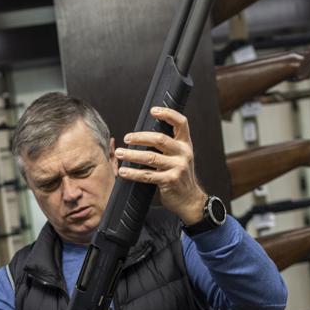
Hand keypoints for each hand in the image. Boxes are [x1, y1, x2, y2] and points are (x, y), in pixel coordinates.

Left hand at [115, 106, 207, 224]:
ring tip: (119, 153)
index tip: (153, 110)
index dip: (168, 114)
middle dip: (140, 137)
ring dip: (131, 155)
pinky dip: (133, 173)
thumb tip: (143, 134)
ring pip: (150, 157)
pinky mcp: (170, 180)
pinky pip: (147, 175)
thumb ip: (168, 145)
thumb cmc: (180, 176)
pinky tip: (123, 172)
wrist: (190, 199)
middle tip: (127, 138)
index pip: (181, 123)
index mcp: (185, 144)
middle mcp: (183, 153)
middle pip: (159, 139)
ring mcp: (178, 167)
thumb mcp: (179, 157)